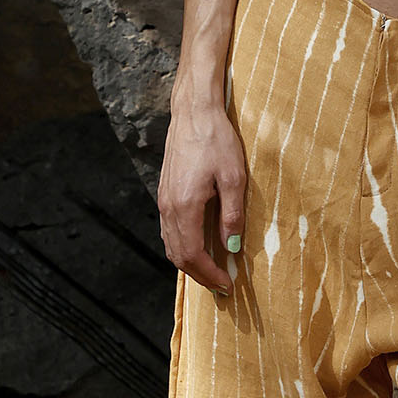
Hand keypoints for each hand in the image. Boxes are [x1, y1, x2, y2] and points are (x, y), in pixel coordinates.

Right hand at [157, 81, 245, 292]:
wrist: (194, 113)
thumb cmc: (216, 141)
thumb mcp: (233, 178)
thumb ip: (232, 215)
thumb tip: (232, 246)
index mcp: (184, 206)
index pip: (193, 255)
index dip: (210, 274)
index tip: (227, 285)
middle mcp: (168, 208)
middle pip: (178, 255)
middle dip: (199, 275)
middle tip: (221, 285)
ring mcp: (163, 201)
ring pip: (171, 245)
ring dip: (189, 263)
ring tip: (211, 271)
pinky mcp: (165, 193)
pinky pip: (169, 231)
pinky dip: (182, 247)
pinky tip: (198, 247)